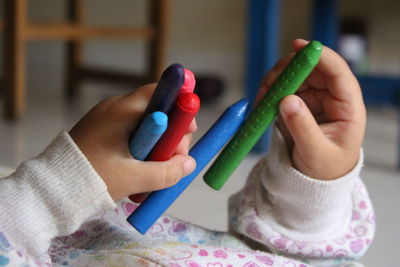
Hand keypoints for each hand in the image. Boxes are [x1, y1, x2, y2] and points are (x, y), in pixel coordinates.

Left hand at [69, 84, 196, 200]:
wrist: (53, 189)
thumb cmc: (92, 178)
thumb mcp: (134, 178)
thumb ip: (166, 172)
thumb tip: (189, 164)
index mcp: (122, 110)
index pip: (159, 92)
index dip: (180, 106)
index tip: (189, 128)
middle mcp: (116, 109)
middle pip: (158, 113)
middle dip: (172, 138)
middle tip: (173, 163)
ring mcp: (109, 121)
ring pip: (148, 128)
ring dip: (158, 149)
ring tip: (152, 176)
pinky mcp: (104, 134)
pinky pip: (134, 136)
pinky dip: (143, 152)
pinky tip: (140, 173)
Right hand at [257, 39, 365, 179]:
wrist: (315, 181)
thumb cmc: (325, 169)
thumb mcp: (314, 151)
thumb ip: (302, 126)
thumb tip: (287, 100)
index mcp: (347, 108)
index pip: (338, 73)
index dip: (320, 56)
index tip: (298, 47)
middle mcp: (332, 98)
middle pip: (313, 70)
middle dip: (289, 71)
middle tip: (268, 82)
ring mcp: (315, 100)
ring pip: (296, 77)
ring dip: (276, 81)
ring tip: (261, 98)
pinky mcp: (300, 105)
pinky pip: (284, 90)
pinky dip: (270, 92)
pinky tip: (261, 102)